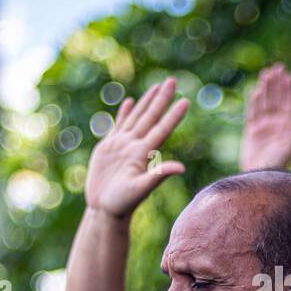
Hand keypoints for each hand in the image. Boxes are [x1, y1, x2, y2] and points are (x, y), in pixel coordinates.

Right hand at [85, 78, 188, 219]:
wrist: (104, 210)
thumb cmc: (122, 203)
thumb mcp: (140, 189)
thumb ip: (158, 175)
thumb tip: (181, 168)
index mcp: (144, 153)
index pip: (162, 129)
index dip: (173, 115)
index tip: (186, 100)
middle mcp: (136, 146)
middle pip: (151, 117)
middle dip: (162, 98)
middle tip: (173, 80)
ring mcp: (122, 145)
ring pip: (137, 117)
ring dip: (147, 102)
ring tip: (157, 86)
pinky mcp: (109, 148)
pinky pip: (118, 126)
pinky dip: (125, 114)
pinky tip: (130, 102)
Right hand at [240, 63, 290, 170]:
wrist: (260, 177)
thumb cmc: (277, 165)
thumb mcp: (289, 148)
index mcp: (288, 127)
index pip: (289, 103)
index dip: (289, 89)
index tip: (288, 75)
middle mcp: (277, 124)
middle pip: (277, 99)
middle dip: (277, 84)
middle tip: (277, 67)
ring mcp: (264, 127)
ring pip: (265, 103)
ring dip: (266, 89)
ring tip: (266, 73)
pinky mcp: (252, 132)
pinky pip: (253, 113)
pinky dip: (254, 102)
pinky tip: (256, 91)